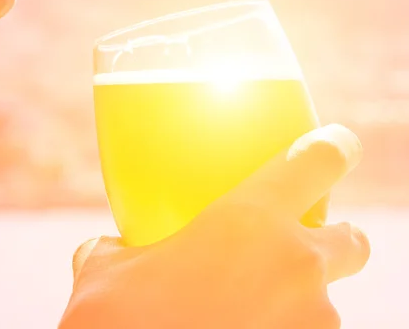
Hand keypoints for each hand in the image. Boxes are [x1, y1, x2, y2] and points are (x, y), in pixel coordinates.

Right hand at [59, 124, 369, 328]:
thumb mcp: (105, 272)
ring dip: (297, 297)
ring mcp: (310, 321)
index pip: (317, 160)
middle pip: (351, 241)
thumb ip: (115, 249)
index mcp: (249, 221)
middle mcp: (295, 267)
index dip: (333, 147)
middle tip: (293, 247)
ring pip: (325, 300)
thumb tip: (110, 248)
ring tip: (243, 307)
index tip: (334, 145)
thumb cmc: (122, 322)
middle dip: (334, 240)